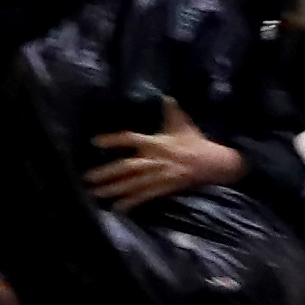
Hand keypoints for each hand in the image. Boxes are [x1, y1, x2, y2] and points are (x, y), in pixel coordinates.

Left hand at [85, 100, 238, 205]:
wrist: (217, 163)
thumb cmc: (197, 143)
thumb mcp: (183, 124)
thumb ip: (171, 111)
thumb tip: (165, 96)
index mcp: (157, 142)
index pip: (130, 139)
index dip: (112, 140)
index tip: (94, 142)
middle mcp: (156, 159)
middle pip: (127, 167)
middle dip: (106, 173)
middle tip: (87, 178)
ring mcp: (161, 175)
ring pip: (133, 184)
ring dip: (114, 189)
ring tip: (96, 194)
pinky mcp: (167, 188)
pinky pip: (147, 196)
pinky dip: (133, 203)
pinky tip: (119, 208)